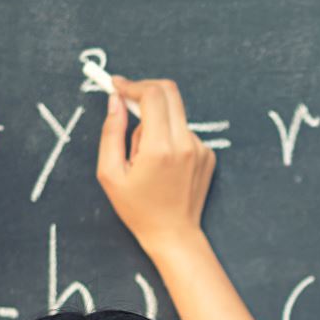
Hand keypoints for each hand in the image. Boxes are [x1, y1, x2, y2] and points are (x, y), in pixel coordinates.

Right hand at [95, 76, 216, 257]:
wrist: (173, 234)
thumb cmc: (138, 208)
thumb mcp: (110, 174)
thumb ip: (111, 132)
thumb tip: (115, 100)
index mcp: (160, 148)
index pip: (152, 94)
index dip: (132, 85)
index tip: (116, 86)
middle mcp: (186, 144)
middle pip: (169, 92)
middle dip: (145, 89)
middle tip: (127, 100)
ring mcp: (201, 149)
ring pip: (175, 113)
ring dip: (156, 120)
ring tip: (144, 154)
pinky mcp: (208, 154)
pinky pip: (184, 131)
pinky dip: (169, 135)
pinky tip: (162, 162)